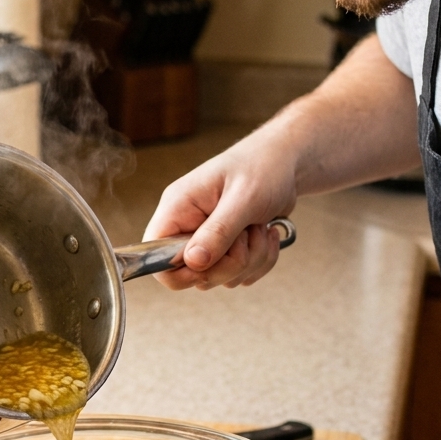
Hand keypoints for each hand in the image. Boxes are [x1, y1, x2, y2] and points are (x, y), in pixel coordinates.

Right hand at [143, 125, 298, 289]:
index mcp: (178, 209)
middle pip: (192, 274)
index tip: (211, 263)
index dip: (179, 271)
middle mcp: (187, 226)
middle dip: (229, 264)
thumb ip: (218, 231)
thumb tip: (194, 262)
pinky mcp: (227, 249)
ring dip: (250, 261)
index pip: (155, 255)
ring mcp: (207, 240)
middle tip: (247, 236)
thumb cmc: (262, 168)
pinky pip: (238, 275)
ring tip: (260, 229)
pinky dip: (260, 261)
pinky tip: (267, 235)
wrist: (285, 162)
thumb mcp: (243, 198)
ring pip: (219, 277)